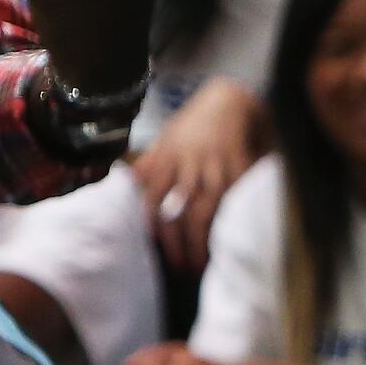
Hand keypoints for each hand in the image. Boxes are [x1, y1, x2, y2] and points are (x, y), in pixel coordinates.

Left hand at [132, 78, 265, 272]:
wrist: (230, 97)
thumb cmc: (194, 122)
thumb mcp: (165, 138)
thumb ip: (148, 164)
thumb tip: (123, 183)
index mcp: (167, 156)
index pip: (153, 196)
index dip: (152, 224)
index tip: (154, 249)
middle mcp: (190, 162)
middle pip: (182, 209)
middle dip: (181, 242)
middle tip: (182, 267)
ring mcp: (217, 164)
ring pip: (208, 207)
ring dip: (204, 238)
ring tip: (204, 262)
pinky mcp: (241, 165)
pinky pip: (237, 195)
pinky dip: (233, 217)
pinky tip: (232, 237)